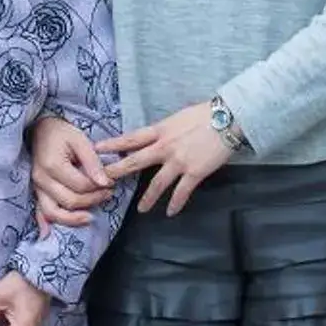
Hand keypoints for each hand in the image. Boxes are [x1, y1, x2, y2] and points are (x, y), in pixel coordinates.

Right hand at [30, 113, 117, 232]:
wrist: (39, 128)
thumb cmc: (61, 132)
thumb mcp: (80, 140)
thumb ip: (92, 162)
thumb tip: (105, 182)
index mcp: (53, 165)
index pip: (80, 185)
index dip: (98, 187)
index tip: (111, 183)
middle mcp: (41, 179)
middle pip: (69, 201)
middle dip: (92, 201)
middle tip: (108, 194)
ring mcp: (36, 187)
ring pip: (53, 212)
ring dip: (73, 218)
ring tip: (90, 217)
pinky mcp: (35, 191)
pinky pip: (38, 211)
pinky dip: (44, 224)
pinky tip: (48, 235)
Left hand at [100, 100, 237, 216]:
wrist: (228, 118)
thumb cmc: (205, 114)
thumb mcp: (178, 118)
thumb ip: (165, 129)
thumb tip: (156, 136)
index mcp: (160, 130)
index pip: (131, 138)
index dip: (113, 144)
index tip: (96, 149)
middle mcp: (165, 147)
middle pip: (136, 161)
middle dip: (118, 172)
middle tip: (103, 182)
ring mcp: (179, 161)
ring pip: (157, 183)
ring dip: (147, 198)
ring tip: (140, 210)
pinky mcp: (194, 172)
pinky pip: (181, 192)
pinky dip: (175, 203)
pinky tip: (170, 212)